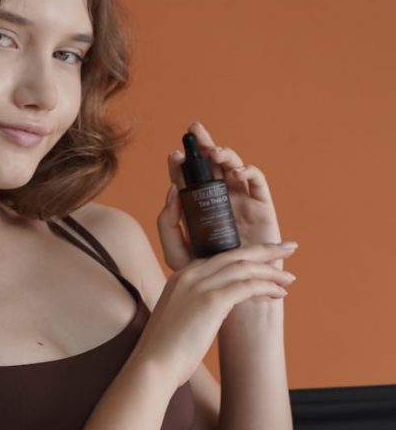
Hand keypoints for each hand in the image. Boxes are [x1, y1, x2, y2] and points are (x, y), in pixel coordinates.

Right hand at [130, 241, 297, 387]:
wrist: (153, 365)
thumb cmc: (166, 350)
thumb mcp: (178, 319)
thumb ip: (194, 307)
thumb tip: (212, 313)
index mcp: (181, 277)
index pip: (220, 258)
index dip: (246, 257)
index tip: (265, 258)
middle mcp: (189, 274)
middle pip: (235, 254)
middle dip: (265, 249)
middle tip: (288, 247)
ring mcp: (199, 285)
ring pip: (244, 267)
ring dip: (271, 271)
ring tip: (289, 277)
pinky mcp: (211, 301)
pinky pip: (247, 286)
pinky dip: (267, 287)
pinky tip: (280, 293)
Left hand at [158, 120, 289, 271]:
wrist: (237, 297)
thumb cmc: (206, 276)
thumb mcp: (176, 252)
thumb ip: (167, 224)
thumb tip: (171, 190)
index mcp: (198, 207)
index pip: (187, 178)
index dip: (181, 164)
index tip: (173, 156)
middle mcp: (219, 199)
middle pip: (211, 165)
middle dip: (203, 145)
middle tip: (194, 131)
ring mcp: (241, 201)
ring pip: (233, 167)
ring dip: (224, 154)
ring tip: (214, 153)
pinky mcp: (261, 207)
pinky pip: (257, 182)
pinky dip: (249, 171)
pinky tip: (236, 172)